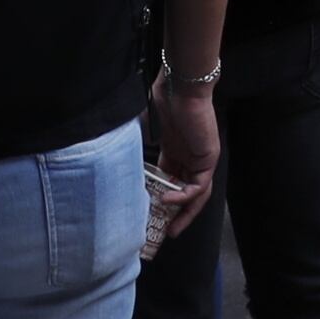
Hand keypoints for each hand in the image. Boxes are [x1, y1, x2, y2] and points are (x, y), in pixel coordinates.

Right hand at [148, 80, 220, 240]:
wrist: (181, 85)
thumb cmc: (163, 99)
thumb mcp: (145, 128)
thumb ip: (135, 144)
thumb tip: (111, 154)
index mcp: (175, 150)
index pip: (171, 181)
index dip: (161, 198)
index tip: (149, 213)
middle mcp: (189, 157)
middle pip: (186, 193)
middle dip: (175, 214)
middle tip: (163, 232)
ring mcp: (201, 158)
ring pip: (195, 195)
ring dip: (183, 213)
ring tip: (170, 229)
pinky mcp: (208, 159)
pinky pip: (197, 186)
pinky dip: (184, 196)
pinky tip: (167, 199)